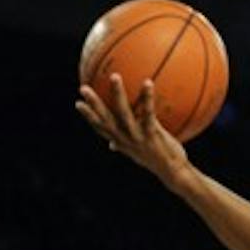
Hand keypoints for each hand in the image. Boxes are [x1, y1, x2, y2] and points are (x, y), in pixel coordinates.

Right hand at [76, 76, 190, 188]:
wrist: (172, 172)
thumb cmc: (156, 159)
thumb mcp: (137, 153)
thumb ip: (124, 146)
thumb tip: (111, 146)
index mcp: (121, 142)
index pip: (100, 128)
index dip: (88, 116)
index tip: (78, 103)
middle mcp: (125, 139)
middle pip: (105, 120)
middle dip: (93, 104)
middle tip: (83, 88)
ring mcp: (137, 137)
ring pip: (123, 113)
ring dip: (117, 94)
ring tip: (114, 77)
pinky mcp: (151, 134)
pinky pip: (148, 113)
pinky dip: (147, 98)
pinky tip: (147, 82)